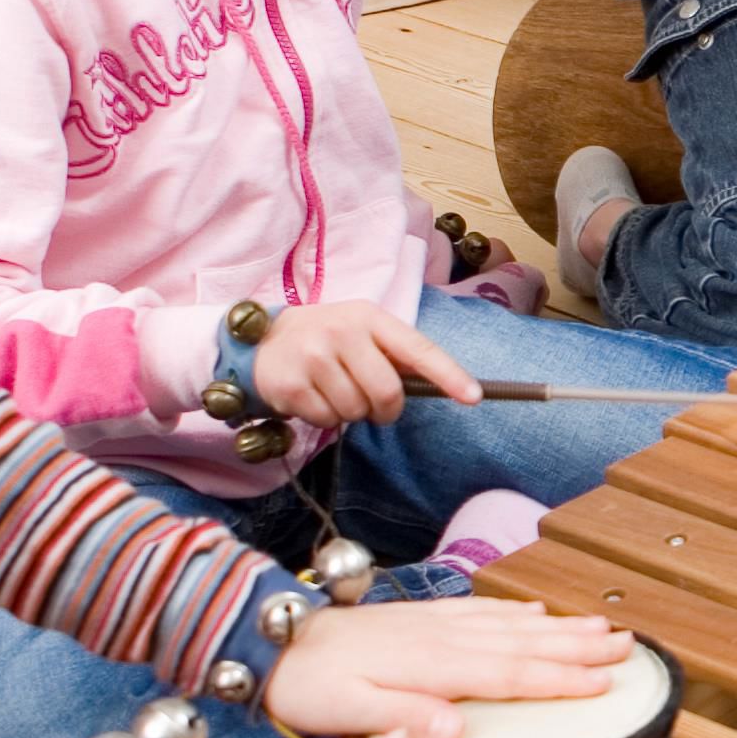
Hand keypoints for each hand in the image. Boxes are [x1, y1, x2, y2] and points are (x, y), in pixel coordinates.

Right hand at [254, 300, 470, 426]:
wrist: (263, 341)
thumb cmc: (327, 340)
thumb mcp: (362, 332)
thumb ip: (396, 354)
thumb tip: (443, 385)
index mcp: (370, 317)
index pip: (418, 348)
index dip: (448, 375)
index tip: (473, 397)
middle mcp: (342, 331)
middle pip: (387, 392)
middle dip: (385, 409)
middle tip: (373, 405)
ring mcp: (313, 356)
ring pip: (356, 411)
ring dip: (351, 413)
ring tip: (334, 390)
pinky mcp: (290, 383)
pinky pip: (327, 420)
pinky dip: (325, 418)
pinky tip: (312, 396)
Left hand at [262, 596, 643, 737]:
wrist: (276, 641)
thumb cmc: (311, 684)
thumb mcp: (349, 711)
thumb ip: (404, 717)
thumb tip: (455, 728)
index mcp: (432, 667)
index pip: (510, 674)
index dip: (560, 678)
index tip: (605, 681)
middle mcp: (443, 639)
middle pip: (525, 643)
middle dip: (579, 646)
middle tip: (627, 646)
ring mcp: (436, 624)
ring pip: (512, 624)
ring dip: (560, 627)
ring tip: (602, 627)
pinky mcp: (423, 619)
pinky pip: (483, 611)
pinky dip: (516, 612)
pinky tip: (537, 613)